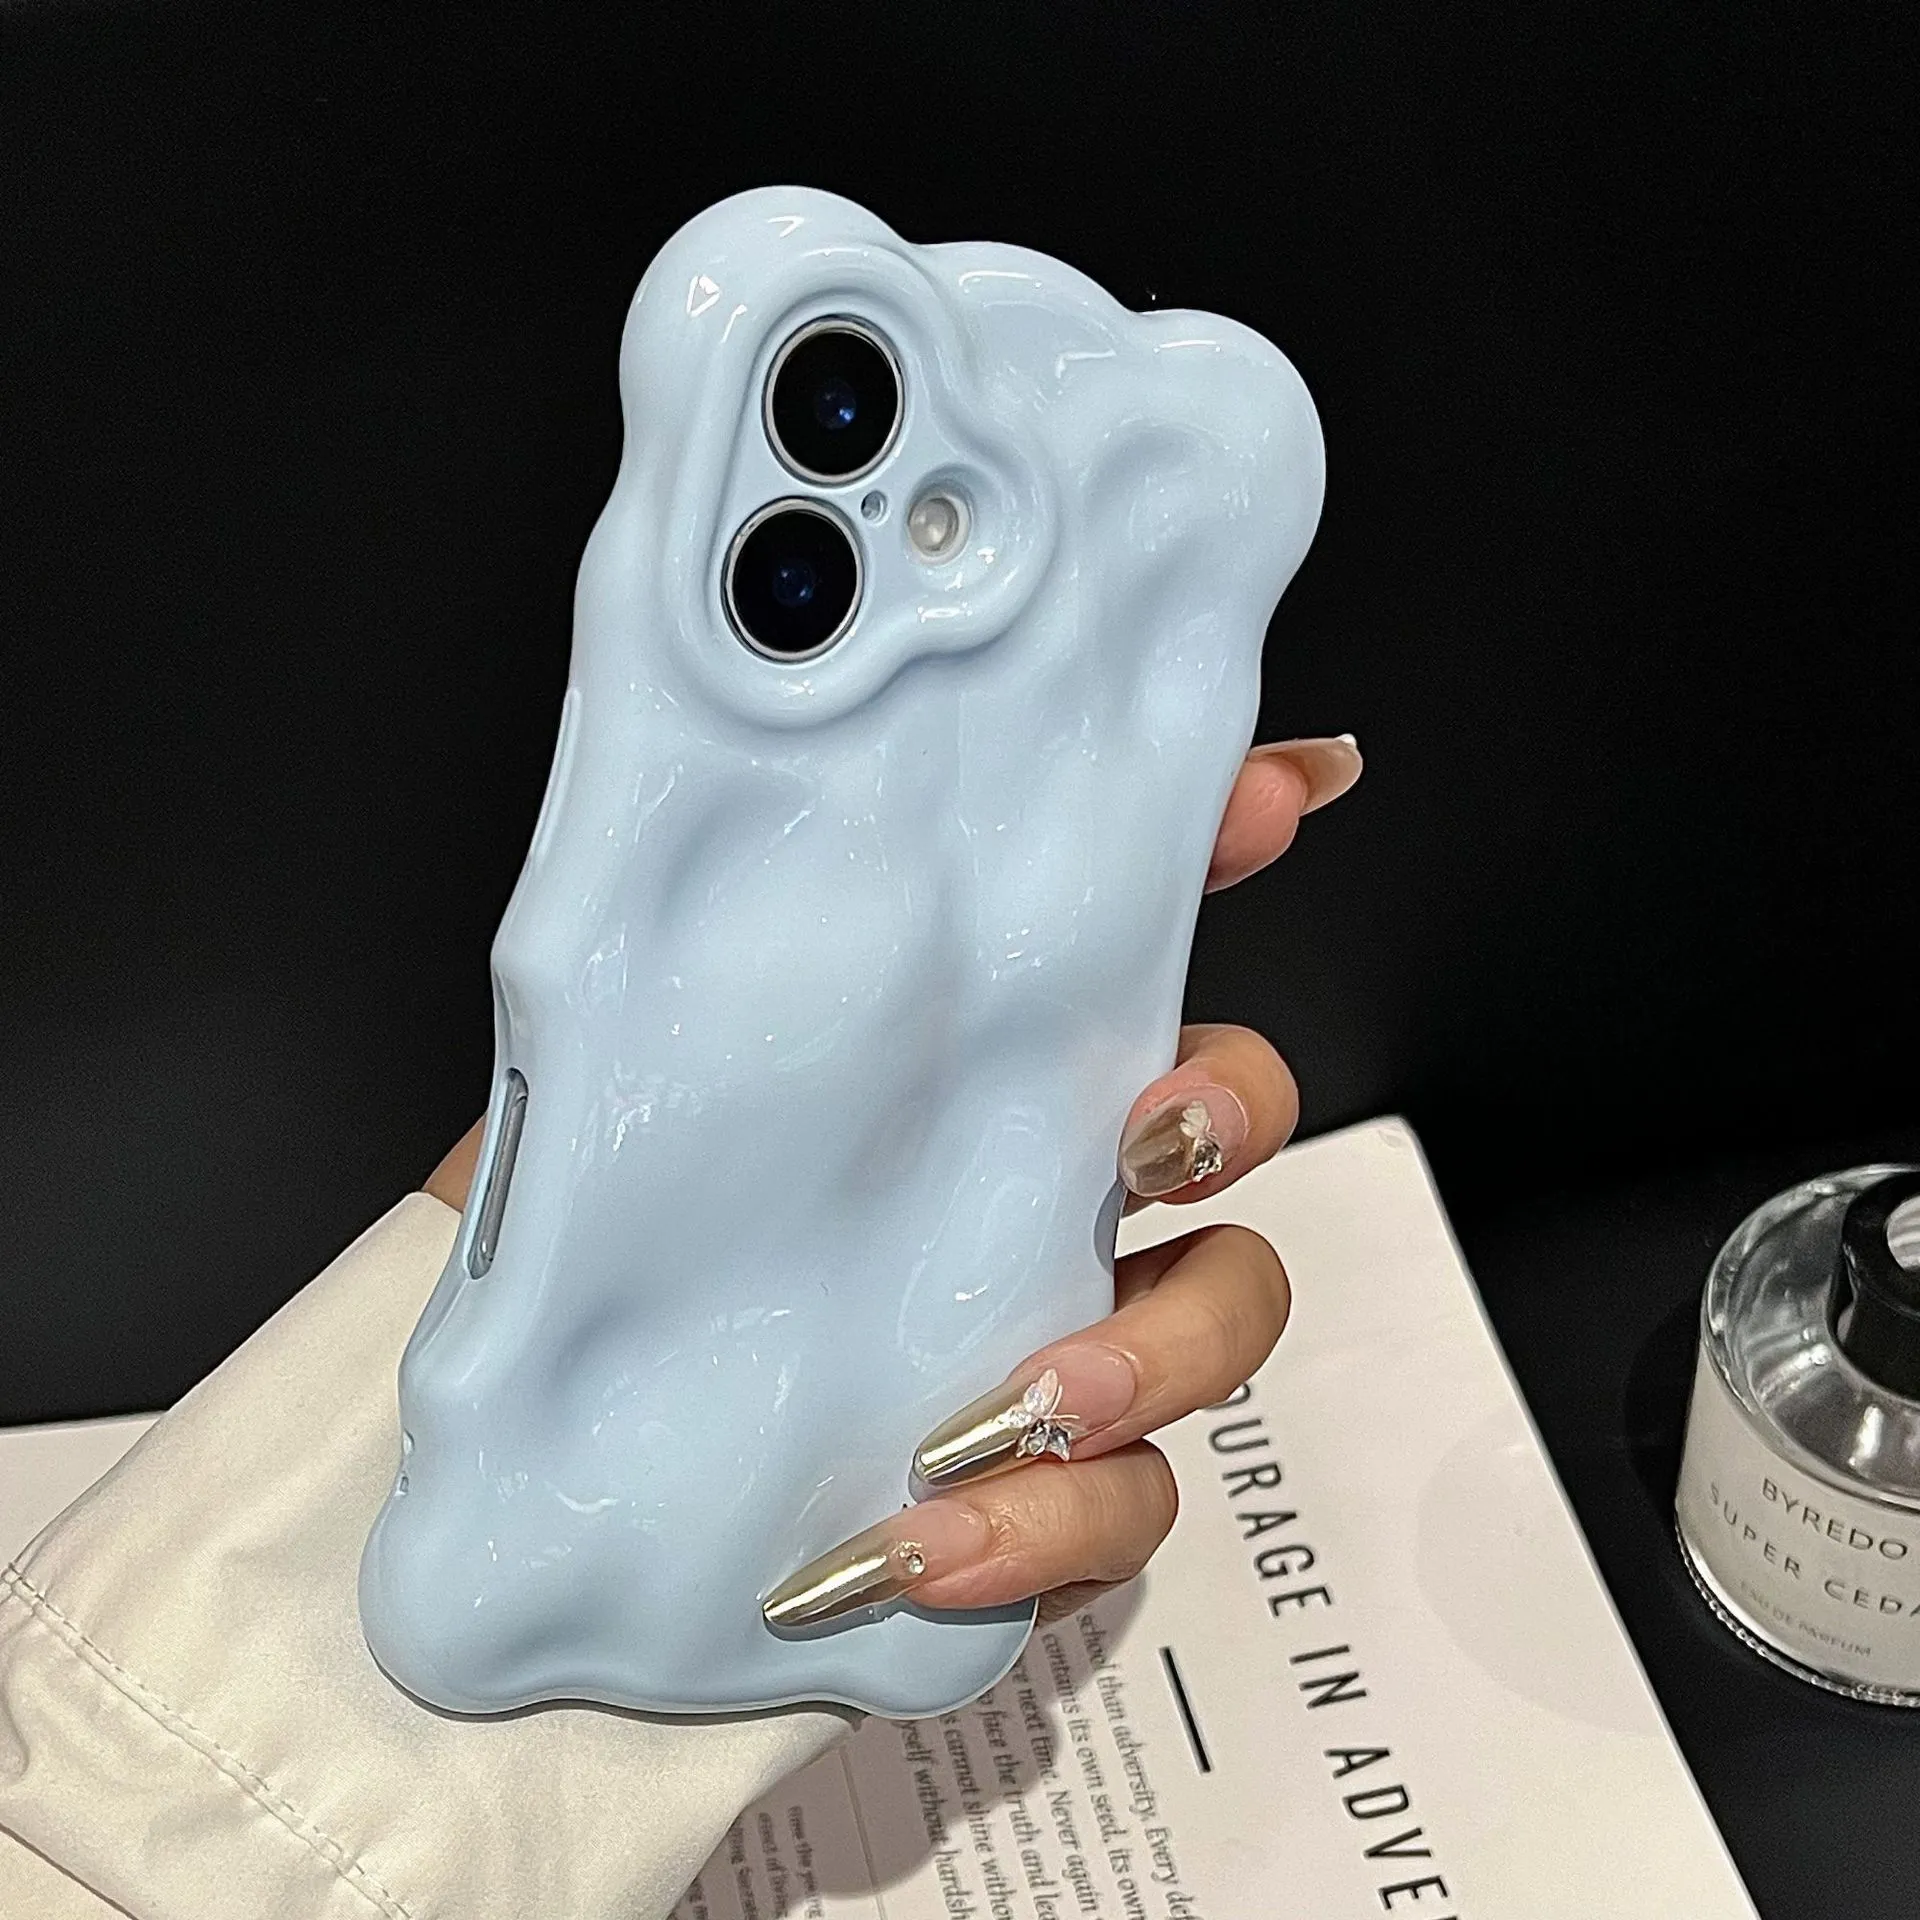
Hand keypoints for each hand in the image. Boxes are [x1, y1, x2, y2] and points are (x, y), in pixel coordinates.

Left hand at [424, 735, 1361, 1628]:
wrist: (544, 1453)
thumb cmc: (619, 1226)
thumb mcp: (662, 1049)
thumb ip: (771, 926)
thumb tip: (832, 764)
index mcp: (981, 1076)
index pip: (1129, 918)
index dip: (1235, 841)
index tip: (1279, 791)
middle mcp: (1051, 1195)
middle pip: (1238, 1128)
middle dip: (1233, 1114)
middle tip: (1149, 1143)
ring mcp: (1061, 1347)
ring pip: (1223, 1324)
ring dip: (1150, 1358)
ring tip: (1000, 1409)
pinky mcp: (1036, 1502)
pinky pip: (1120, 1520)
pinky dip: (1046, 1538)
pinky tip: (917, 1540)